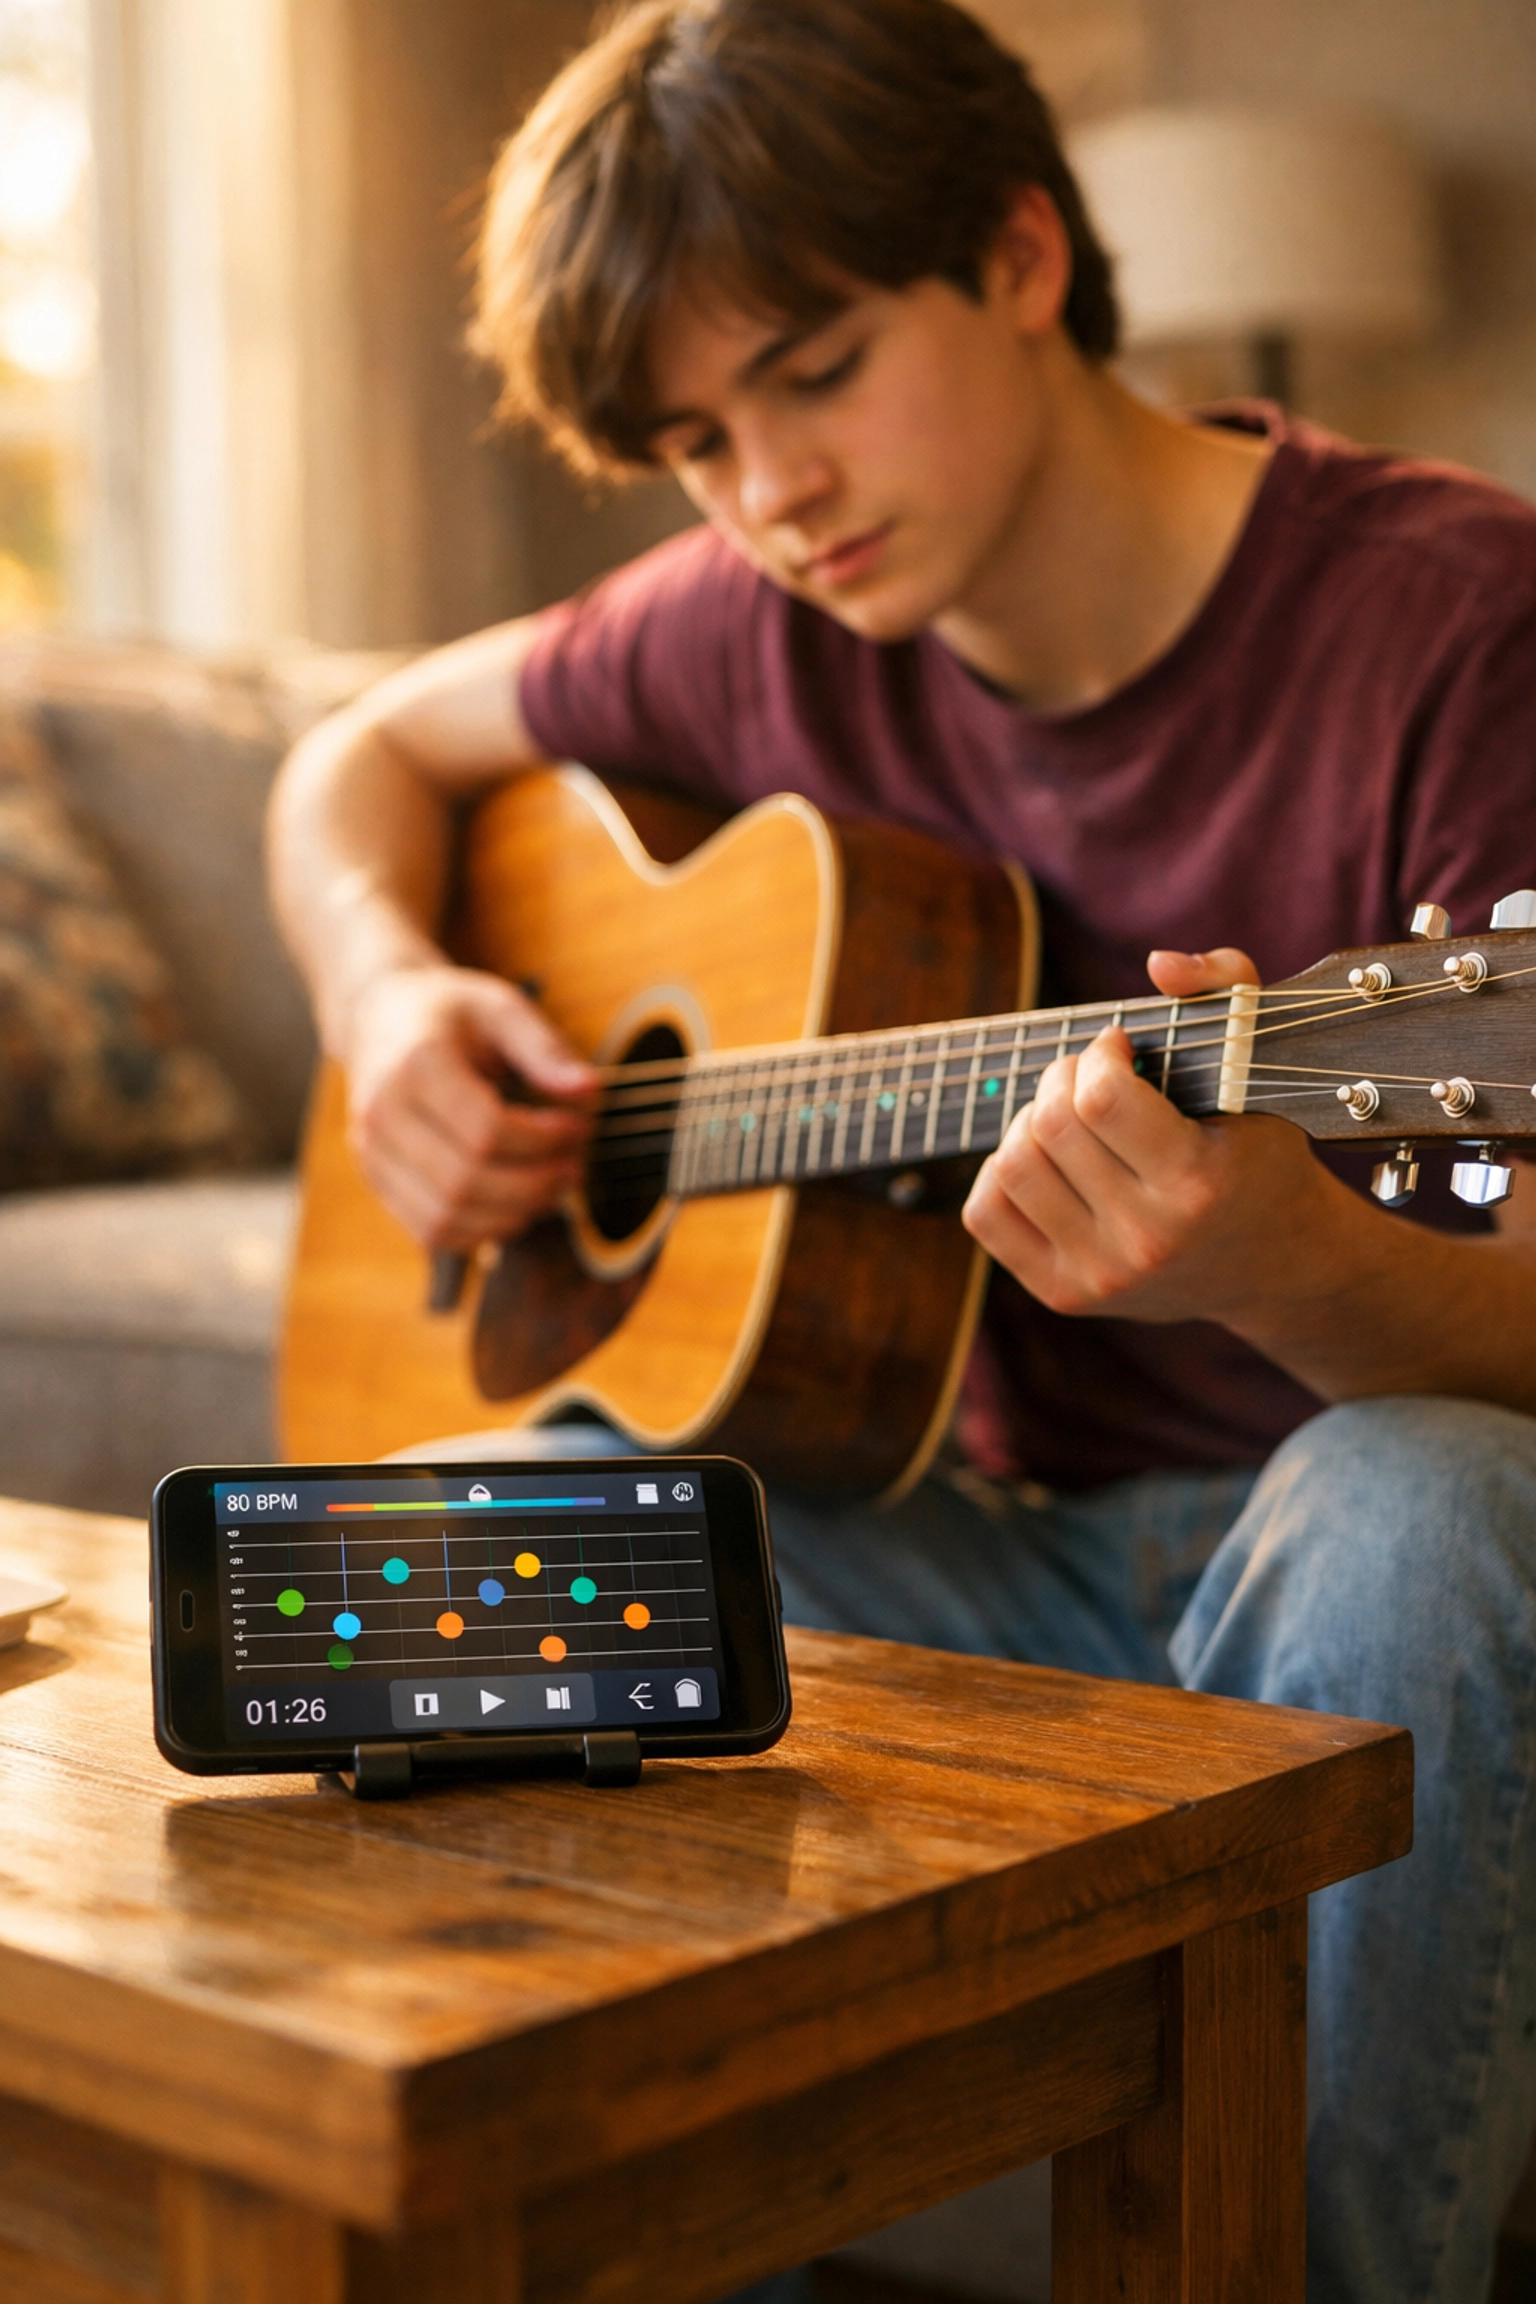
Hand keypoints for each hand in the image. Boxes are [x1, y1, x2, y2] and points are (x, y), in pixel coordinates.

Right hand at [344, 965, 596, 1250]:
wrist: (379, 1018)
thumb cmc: (449, 1012)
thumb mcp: (500, 1007)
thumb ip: (544, 1047)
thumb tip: (589, 1092)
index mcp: (415, 1065)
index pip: (485, 1130)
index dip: (543, 1142)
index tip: (578, 1128)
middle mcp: (382, 1114)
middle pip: (465, 1181)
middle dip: (533, 1185)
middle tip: (573, 1167)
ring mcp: (371, 1152)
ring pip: (445, 1217)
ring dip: (511, 1216)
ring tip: (550, 1189)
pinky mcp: (375, 1179)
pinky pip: (429, 1231)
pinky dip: (480, 1232)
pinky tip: (515, 1206)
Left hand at [962, 947, 1346, 1326]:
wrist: (1270, 1264)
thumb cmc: (1257, 1150)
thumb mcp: (1261, 1063)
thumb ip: (1225, 986)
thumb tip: (1158, 963)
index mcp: (1198, 1183)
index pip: (1101, 1099)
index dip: (1098, 1054)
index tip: (1119, 1047)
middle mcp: (1147, 1238)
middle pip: (1049, 1126)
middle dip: (1062, 1077)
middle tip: (1090, 1076)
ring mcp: (1102, 1274)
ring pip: (1011, 1166)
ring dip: (1030, 1121)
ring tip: (1069, 1118)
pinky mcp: (1065, 1294)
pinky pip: (985, 1213)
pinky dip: (1001, 1173)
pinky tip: (1047, 1162)